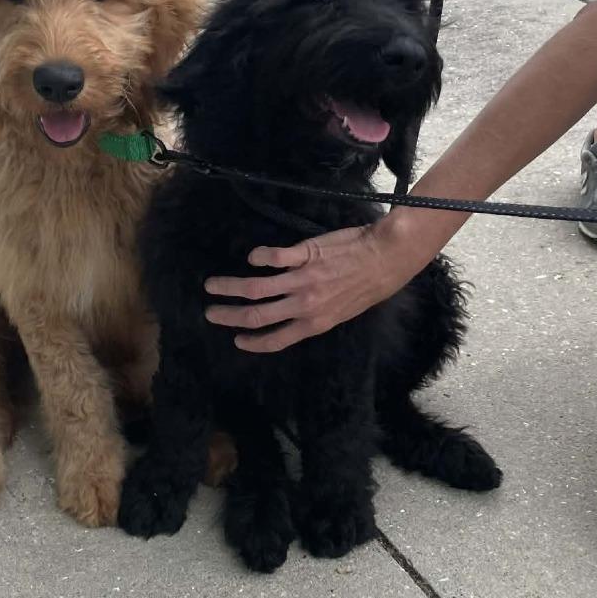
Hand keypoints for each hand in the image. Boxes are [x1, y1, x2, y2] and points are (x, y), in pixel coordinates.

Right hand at [204, 216, 429, 352]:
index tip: (237, 340)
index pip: (276, 339)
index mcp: (315, 323)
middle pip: (256, 315)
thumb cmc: (367, 286)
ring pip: (255, 287)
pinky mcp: (304, 255)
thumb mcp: (342, 312)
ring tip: (212, 285)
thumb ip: (314, 317)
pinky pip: (272, 258)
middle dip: (229, 316)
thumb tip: (291, 318)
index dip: (252, 342)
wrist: (385, 258)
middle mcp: (305, 305)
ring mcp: (302, 280)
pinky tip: (251, 257)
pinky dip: (257, 257)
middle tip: (211, 313)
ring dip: (228, 287)